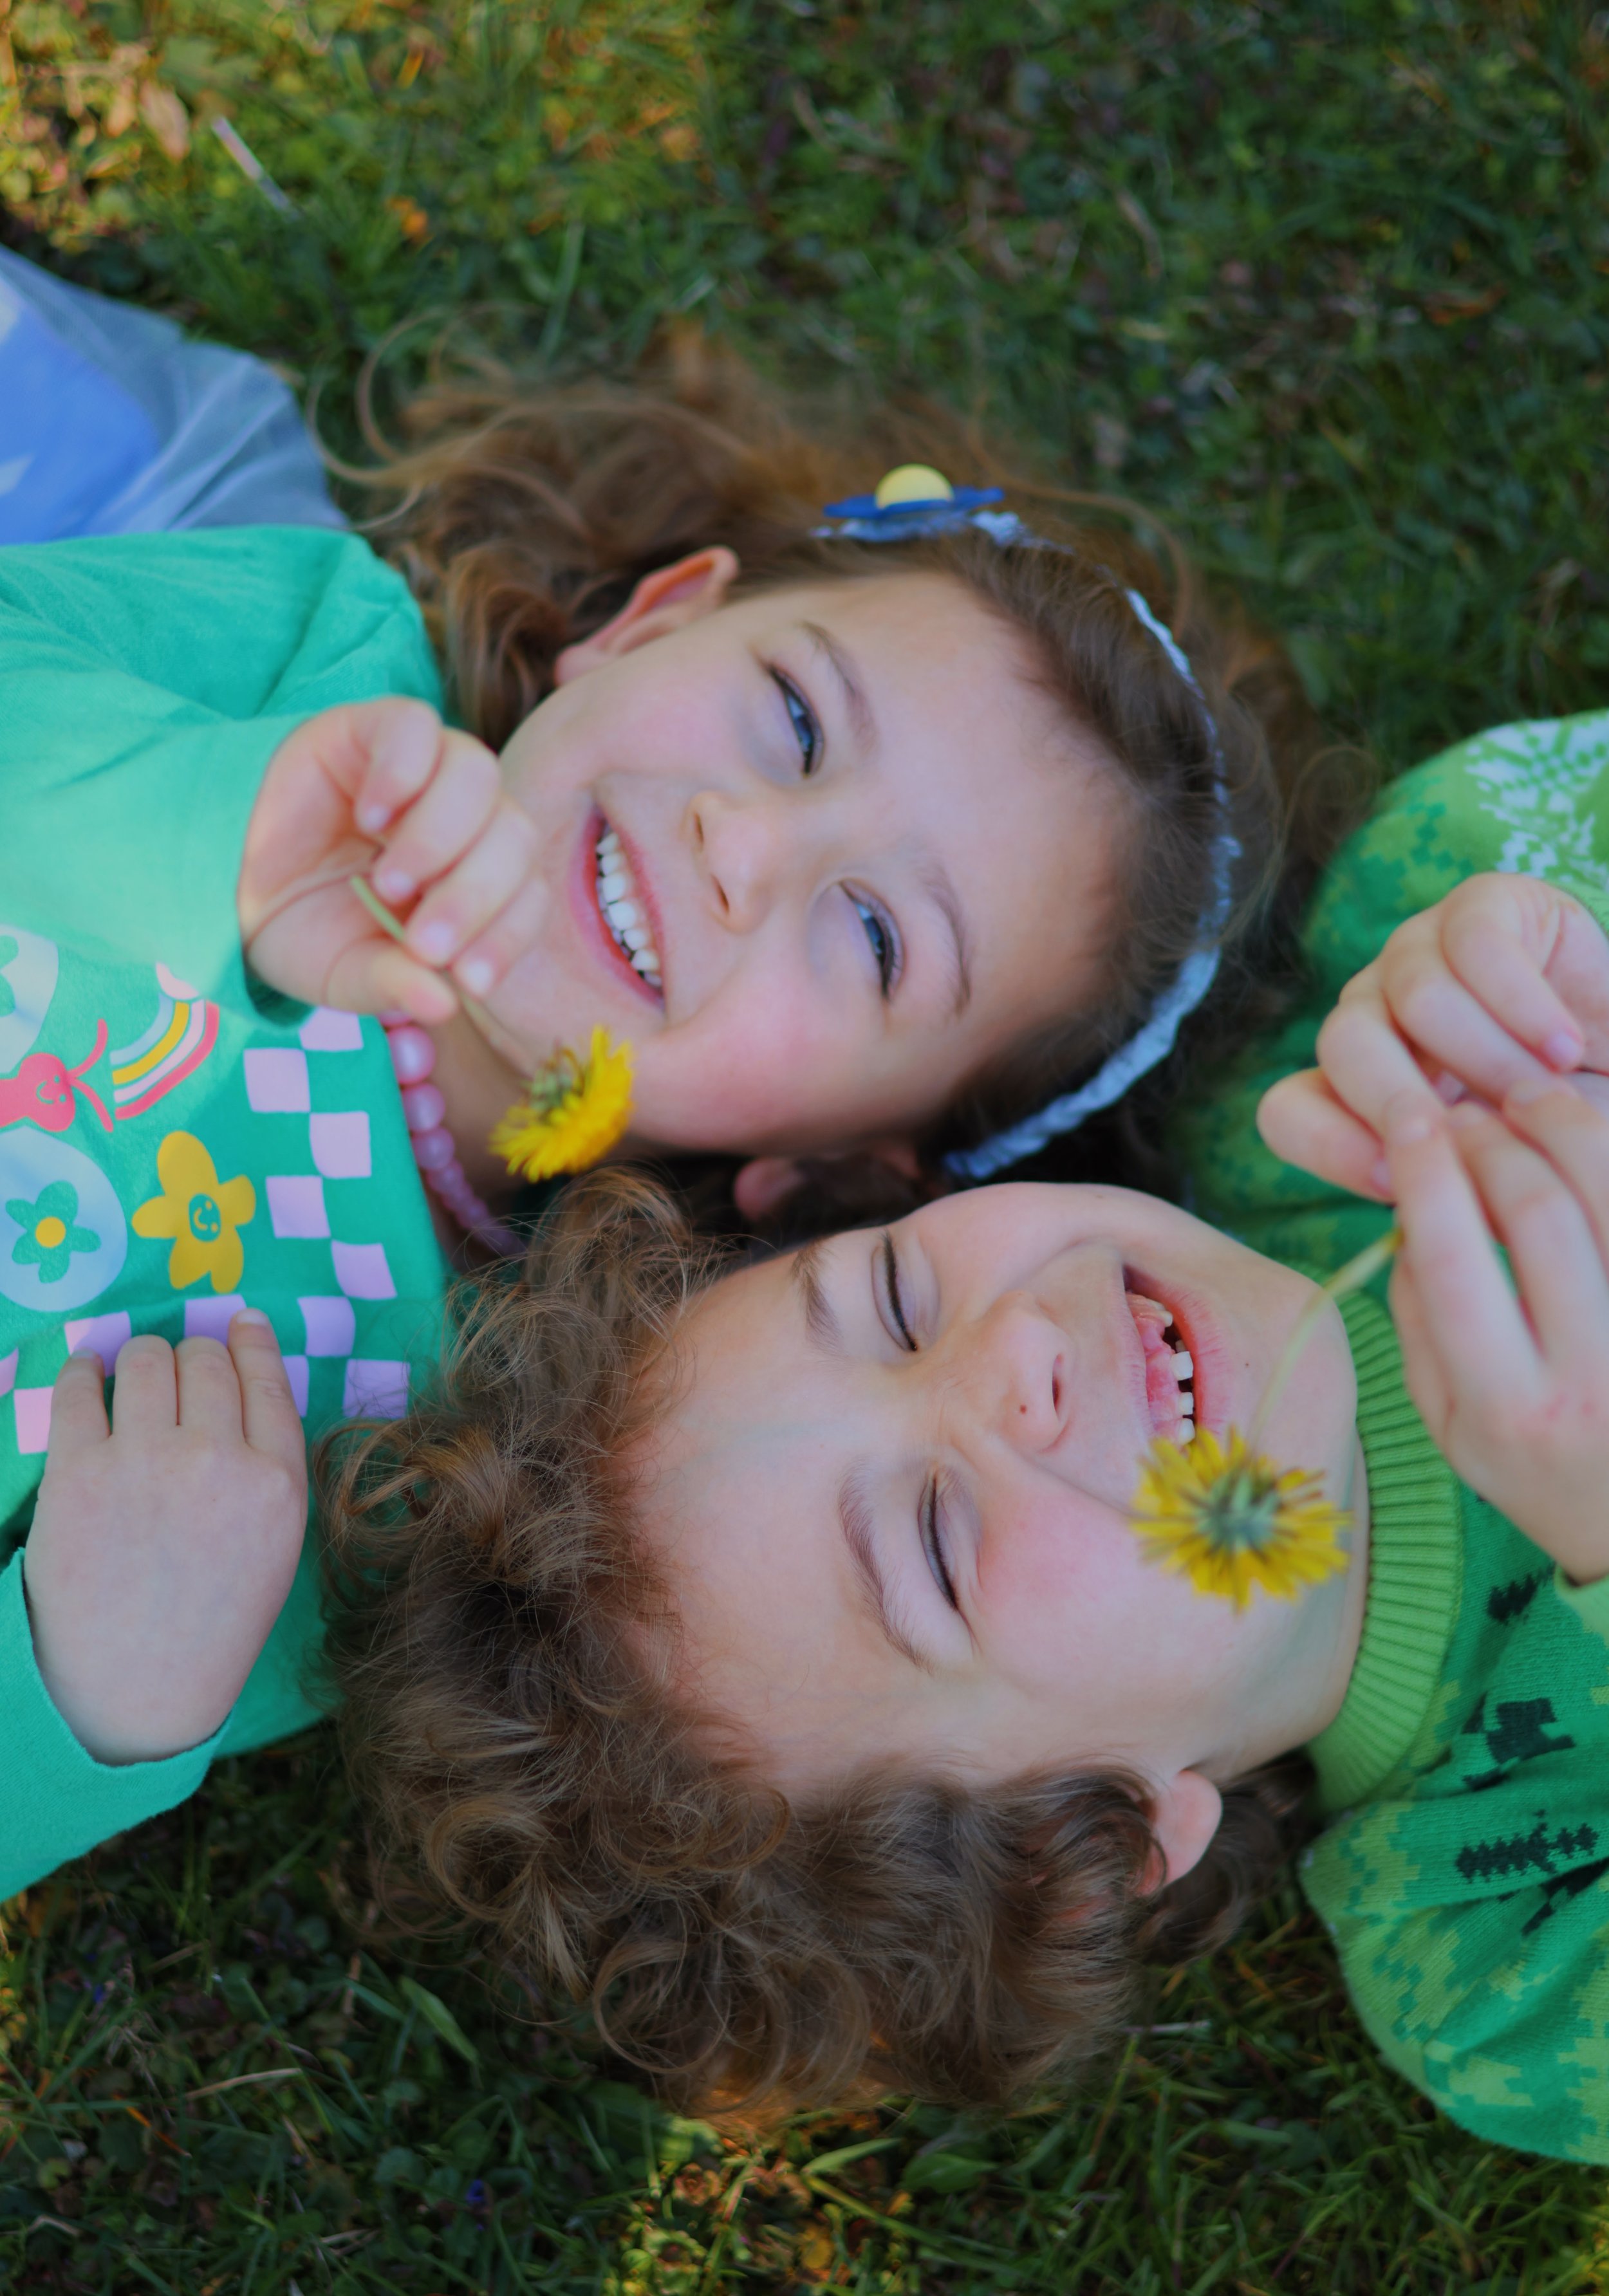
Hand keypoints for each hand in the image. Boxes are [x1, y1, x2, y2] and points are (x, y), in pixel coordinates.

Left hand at [22, 1315, 307, 1762]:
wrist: (133, 1691)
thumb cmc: (211, 1620)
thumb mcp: (275, 1543)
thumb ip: (268, 1463)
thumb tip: (243, 1369)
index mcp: (278, 1483)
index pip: (266, 1377)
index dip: (250, 1340)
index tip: (238, 1322)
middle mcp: (218, 1462)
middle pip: (206, 1359)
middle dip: (193, 1357)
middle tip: (178, 1375)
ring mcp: (146, 1464)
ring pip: (148, 1357)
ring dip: (143, 1357)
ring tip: (133, 1376)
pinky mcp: (78, 1474)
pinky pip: (81, 1388)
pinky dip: (85, 1370)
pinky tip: (89, 1376)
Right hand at [238, 698, 543, 1024]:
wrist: (225, 882)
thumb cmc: (300, 928)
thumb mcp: (346, 971)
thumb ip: (394, 984)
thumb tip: (444, 1002)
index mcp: (473, 879)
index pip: (525, 896)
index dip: (507, 937)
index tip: (470, 982)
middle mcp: (463, 820)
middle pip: (512, 835)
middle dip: (473, 897)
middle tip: (423, 942)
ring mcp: (424, 770)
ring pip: (477, 774)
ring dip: (441, 838)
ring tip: (387, 884)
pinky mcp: (375, 729)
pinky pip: (416, 726)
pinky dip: (403, 773)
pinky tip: (368, 818)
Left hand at [1259, 874, 1608, 1199]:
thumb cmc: (1567, 1130)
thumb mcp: (1503, 1179)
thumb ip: (1452, 1194)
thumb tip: (1419, 1222)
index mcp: (1356, 1086)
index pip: (1287, 1111)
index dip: (1326, 1147)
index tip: (1392, 1184)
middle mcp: (1373, 1012)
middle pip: (1341, 1044)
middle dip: (1401, 1099)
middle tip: (1465, 1141)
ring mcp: (1418, 951)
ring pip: (1412, 996)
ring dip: (1485, 1057)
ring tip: (1543, 1097)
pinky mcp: (1481, 905)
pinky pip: (1476, 946)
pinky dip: (1524, 1006)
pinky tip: (1564, 1048)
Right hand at [1383, 1080, 1608, 1585]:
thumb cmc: (1534, 1468)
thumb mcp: (1449, 1423)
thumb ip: (1421, 1324)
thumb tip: (1412, 1217)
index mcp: (1508, 1405)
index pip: (1456, 1258)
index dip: (1428, 1173)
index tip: (1408, 1119)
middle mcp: (1589, 1376)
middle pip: (1540, 1213)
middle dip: (1493, 1140)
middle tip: (1462, 1109)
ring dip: (1565, 1127)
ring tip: (1527, 1097)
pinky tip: (1580, 1135)